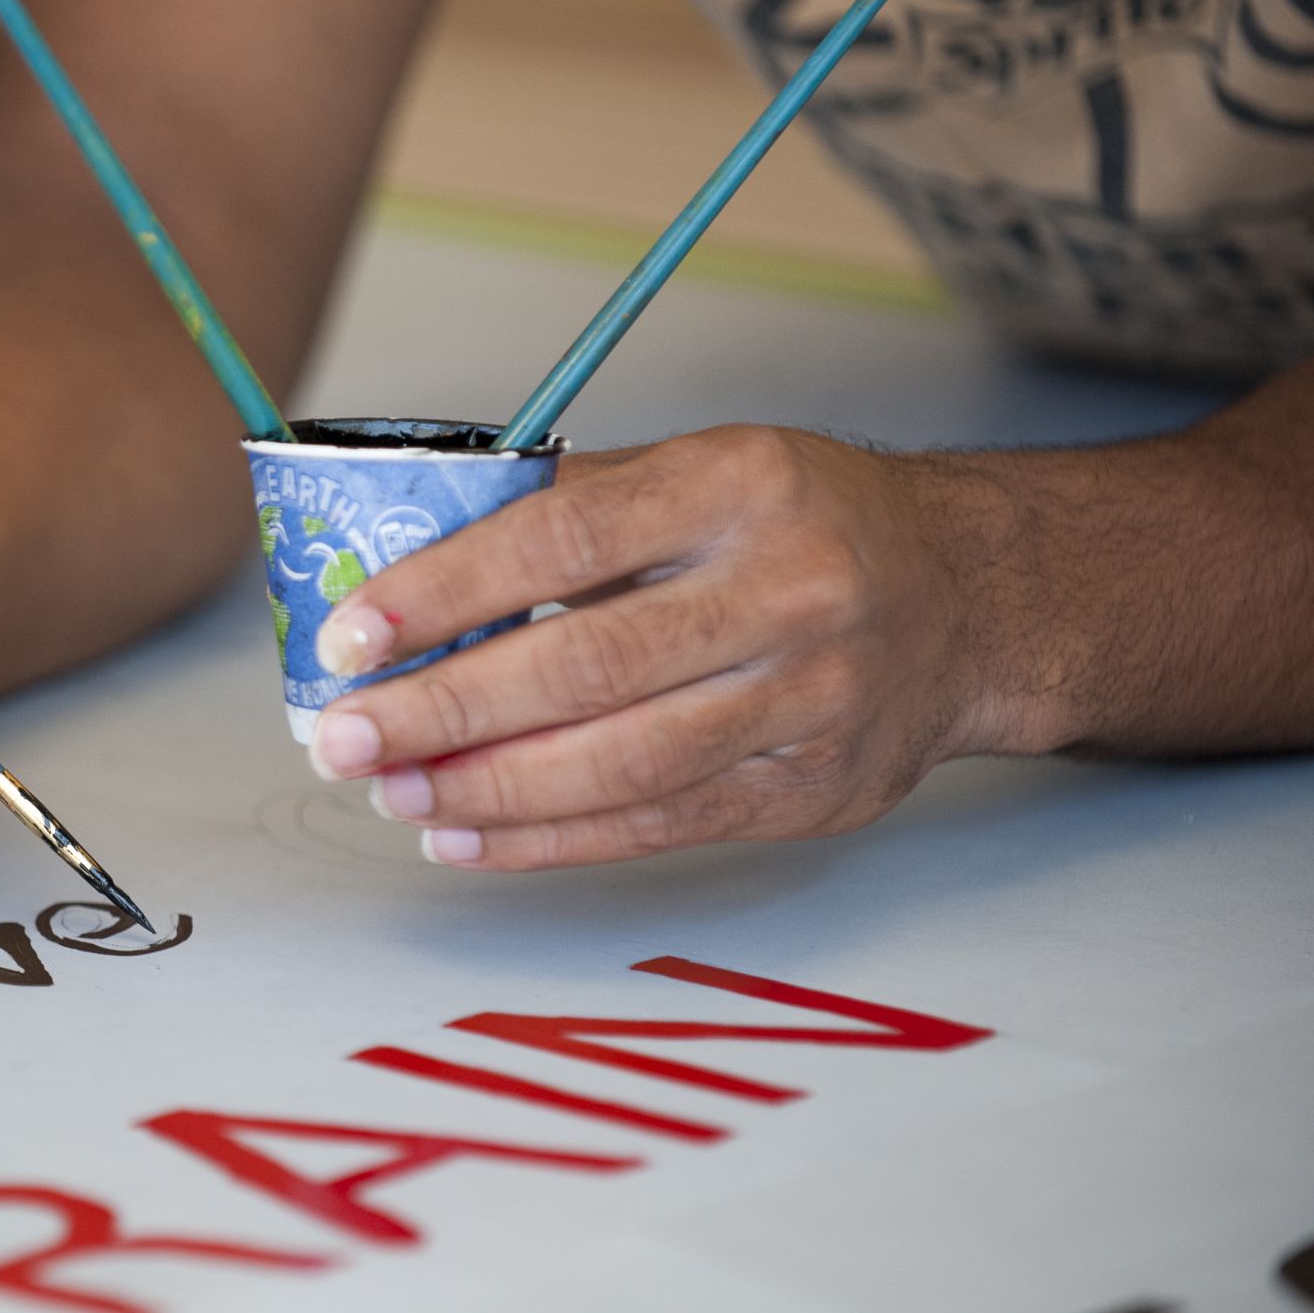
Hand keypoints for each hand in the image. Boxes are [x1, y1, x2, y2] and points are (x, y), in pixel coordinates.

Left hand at [303, 425, 991, 869]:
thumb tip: (401, 572)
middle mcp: (787, 591)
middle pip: (585, 666)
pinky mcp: (810, 791)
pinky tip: (464, 836)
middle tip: (344, 737)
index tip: (348, 636)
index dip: (442, 595)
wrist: (969, 598)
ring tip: (393, 792)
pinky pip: (656, 827)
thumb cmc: (795, 525)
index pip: (561, 539)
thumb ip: (569, 511)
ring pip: (619, 764)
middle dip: (443, 711)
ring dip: (484, 789)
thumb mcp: (699, 472)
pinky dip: (546, 840)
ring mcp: (809, 701)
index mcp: (739, 484)